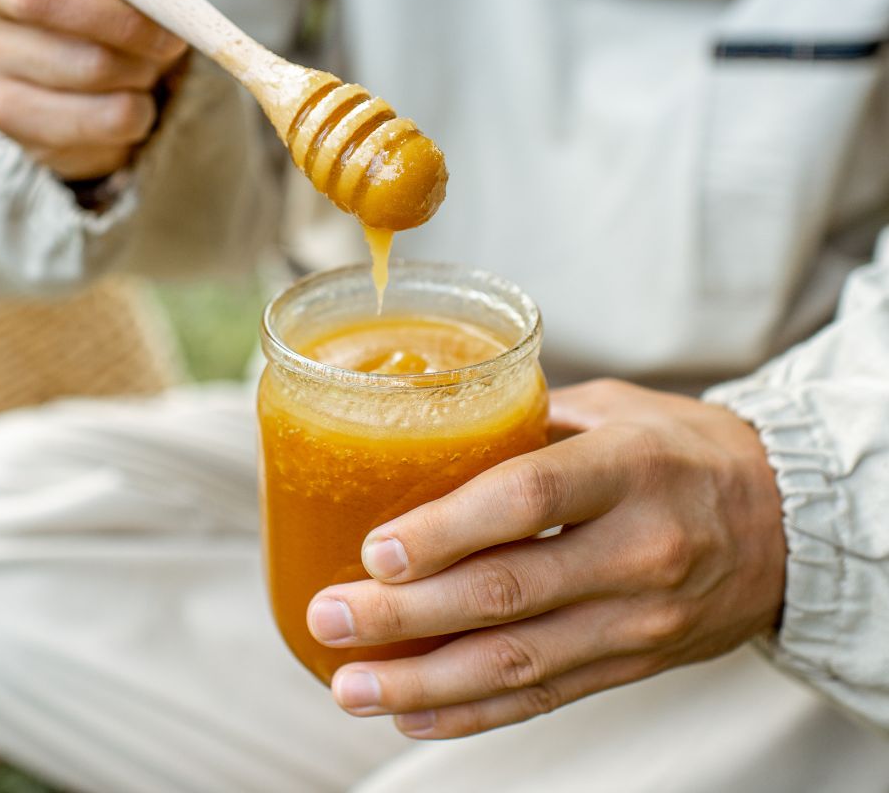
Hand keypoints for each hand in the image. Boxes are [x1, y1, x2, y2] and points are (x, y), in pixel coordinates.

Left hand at [307, 379, 785, 738]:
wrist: (787, 523)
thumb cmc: (686, 450)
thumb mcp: (614, 410)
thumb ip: (526, 423)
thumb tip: (426, 431)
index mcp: (629, 469)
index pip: (526, 501)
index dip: (446, 530)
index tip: (376, 550)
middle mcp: (637, 552)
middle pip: (507, 593)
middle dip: (407, 616)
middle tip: (334, 615)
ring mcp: (639, 621)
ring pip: (518, 664)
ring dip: (423, 681)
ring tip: (350, 684)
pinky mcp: (634, 664)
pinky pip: (545, 697)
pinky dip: (473, 711)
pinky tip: (413, 712)